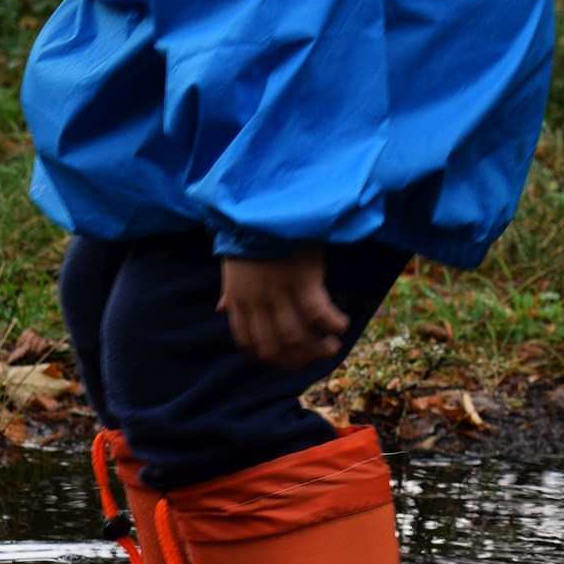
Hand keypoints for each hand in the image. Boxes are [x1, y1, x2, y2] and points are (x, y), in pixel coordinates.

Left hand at [219, 245, 349, 369]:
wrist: (267, 203)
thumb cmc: (252, 232)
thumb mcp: (233, 264)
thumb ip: (230, 290)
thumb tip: (221, 309)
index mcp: (238, 299)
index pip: (248, 342)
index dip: (268, 356)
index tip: (285, 358)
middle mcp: (257, 302)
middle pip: (274, 346)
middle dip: (295, 360)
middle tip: (313, 357)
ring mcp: (278, 292)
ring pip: (296, 336)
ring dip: (316, 349)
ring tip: (331, 348)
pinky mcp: (302, 279)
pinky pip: (319, 313)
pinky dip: (332, 324)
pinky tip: (342, 324)